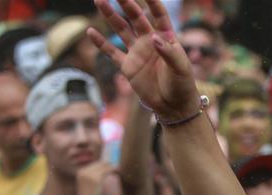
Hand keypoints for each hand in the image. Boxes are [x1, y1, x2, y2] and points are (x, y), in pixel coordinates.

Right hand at [75, 161, 116, 194]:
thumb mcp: (89, 187)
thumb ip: (94, 179)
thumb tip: (105, 172)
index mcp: (80, 173)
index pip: (94, 165)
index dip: (103, 165)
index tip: (111, 166)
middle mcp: (83, 172)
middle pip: (99, 164)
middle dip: (108, 165)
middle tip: (118, 167)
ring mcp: (89, 174)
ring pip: (103, 166)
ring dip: (112, 167)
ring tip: (119, 168)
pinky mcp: (96, 179)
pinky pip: (106, 171)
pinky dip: (113, 170)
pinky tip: (118, 171)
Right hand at [88, 0, 199, 120]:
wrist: (173, 106)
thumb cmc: (182, 85)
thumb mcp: (180, 68)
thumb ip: (168, 52)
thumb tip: (152, 37)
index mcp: (166, 38)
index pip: (158, 15)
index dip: (152, 2)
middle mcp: (150, 41)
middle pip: (136, 17)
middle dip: (126, 3)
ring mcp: (137, 52)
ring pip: (121, 29)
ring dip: (111, 16)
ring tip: (99, 1)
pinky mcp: (128, 67)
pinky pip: (112, 52)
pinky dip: (101, 43)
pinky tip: (90, 32)